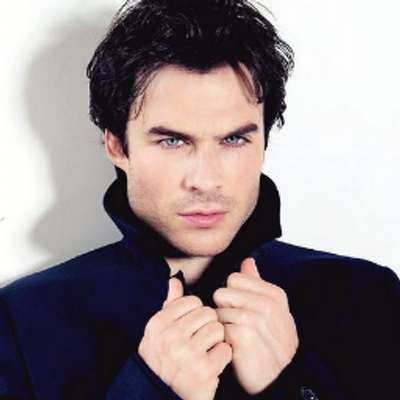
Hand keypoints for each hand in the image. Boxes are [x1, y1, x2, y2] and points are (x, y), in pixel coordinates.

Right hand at [138, 278, 231, 399]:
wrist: (160, 397)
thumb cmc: (162, 361)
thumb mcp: (158, 333)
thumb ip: (169, 305)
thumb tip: (175, 280)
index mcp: (159, 323)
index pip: (193, 301)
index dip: (196, 313)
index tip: (191, 327)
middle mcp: (171, 336)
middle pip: (208, 313)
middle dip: (208, 326)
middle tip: (199, 341)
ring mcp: (187, 353)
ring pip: (218, 329)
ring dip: (216, 341)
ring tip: (204, 351)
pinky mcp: (204, 369)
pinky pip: (226, 349)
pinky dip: (222, 357)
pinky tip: (211, 364)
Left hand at [213, 258, 298, 394]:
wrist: (279, 378)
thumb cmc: (272, 342)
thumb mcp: (273, 309)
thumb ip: (257, 283)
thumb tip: (247, 261)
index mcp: (273, 294)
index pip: (234, 277)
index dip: (232, 293)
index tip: (241, 308)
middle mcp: (265, 304)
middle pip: (222, 292)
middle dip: (225, 308)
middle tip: (238, 324)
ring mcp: (254, 319)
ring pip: (217, 310)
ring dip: (222, 324)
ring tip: (237, 336)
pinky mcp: (241, 336)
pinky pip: (217, 326)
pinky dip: (221, 337)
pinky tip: (234, 346)